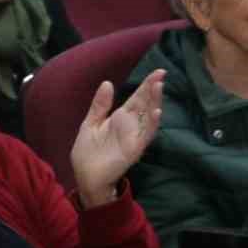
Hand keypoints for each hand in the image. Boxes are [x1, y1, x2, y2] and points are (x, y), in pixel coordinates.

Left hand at [70, 70, 164, 206]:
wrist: (85, 176)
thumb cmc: (88, 152)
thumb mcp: (91, 123)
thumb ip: (100, 105)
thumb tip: (107, 82)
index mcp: (121, 117)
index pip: (138, 97)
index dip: (147, 84)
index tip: (157, 71)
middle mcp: (131, 124)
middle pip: (146, 103)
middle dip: (154, 88)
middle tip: (162, 73)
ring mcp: (135, 136)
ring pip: (149, 116)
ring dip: (155, 102)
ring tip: (159, 86)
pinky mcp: (135, 148)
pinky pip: (146, 134)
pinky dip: (152, 123)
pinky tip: (156, 111)